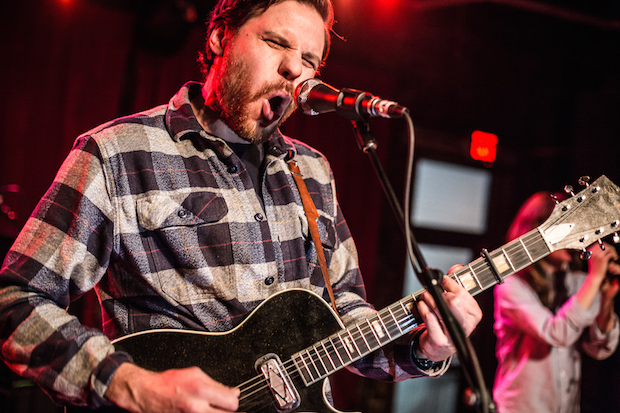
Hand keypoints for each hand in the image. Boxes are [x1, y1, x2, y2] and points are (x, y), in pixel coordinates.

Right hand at [105, 363, 239, 412]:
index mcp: (201, 391)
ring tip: (208, 408)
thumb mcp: (194, 375)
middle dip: (226, 410)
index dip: (233, 400)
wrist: (146, 394)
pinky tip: (201, 411)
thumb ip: (216, 385)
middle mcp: (197, 408)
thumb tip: (233, 392)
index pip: (231, 402)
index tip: (231, 399)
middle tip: (221, 406)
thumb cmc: (168, 383)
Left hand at [415, 274, 481, 361]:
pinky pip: (429, 317)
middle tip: (433, 291)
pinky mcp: (439, 341)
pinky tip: (422, 306)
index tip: (443, 280)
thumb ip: (457, 283)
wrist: (438, 348)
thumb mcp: (456, 303)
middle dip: (440, 292)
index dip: (450, 284)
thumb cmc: (447, 320)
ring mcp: (453, 335)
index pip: (462, 293)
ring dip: (428, 298)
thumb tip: (456, 267)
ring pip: (439, 307)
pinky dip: (422, 308)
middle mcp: (467, 326)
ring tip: (425, 297)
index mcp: (475, 314)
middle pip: (454, 300)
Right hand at [587, 242, 618, 281]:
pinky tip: (615, 259)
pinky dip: (614, 256)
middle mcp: (592, 252)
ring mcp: (597, 255)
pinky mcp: (603, 259)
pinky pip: (611, 254)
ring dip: (613, 251)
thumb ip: (595, 252)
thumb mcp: (592, 259)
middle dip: (610, 248)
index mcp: (589, 251)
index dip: (605, 245)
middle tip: (613, 253)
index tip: (608, 250)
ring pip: (608, 248)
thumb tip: (601, 245)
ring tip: (614, 256)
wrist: (595, 276)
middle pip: (604, 245)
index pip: (598, 244)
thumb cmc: (595, 268)